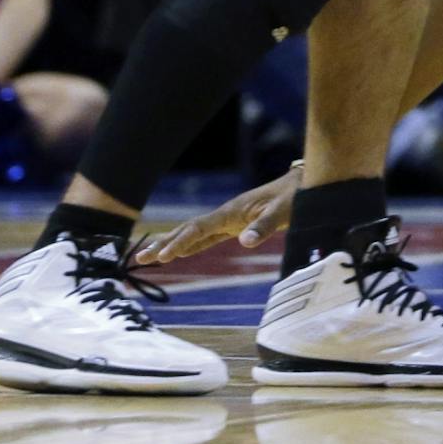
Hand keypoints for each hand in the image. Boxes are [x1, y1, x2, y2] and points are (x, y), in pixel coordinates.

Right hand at [134, 166, 300, 264]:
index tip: (162, 256)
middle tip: (140, 259)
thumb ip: (264, 227)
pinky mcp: (235, 224)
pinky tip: (179, 253)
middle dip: (164, 244)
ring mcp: (228, 220)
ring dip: (172, 244)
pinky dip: (190, 245)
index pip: (197, 229)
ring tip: (149, 257)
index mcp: (230, 212)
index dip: (179, 242)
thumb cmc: (294, 197)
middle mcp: (224, 215)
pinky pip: (206, 237)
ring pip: (193, 233)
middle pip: (187, 230)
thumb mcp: (283, 212)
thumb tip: (245, 243)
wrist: (302, 185)